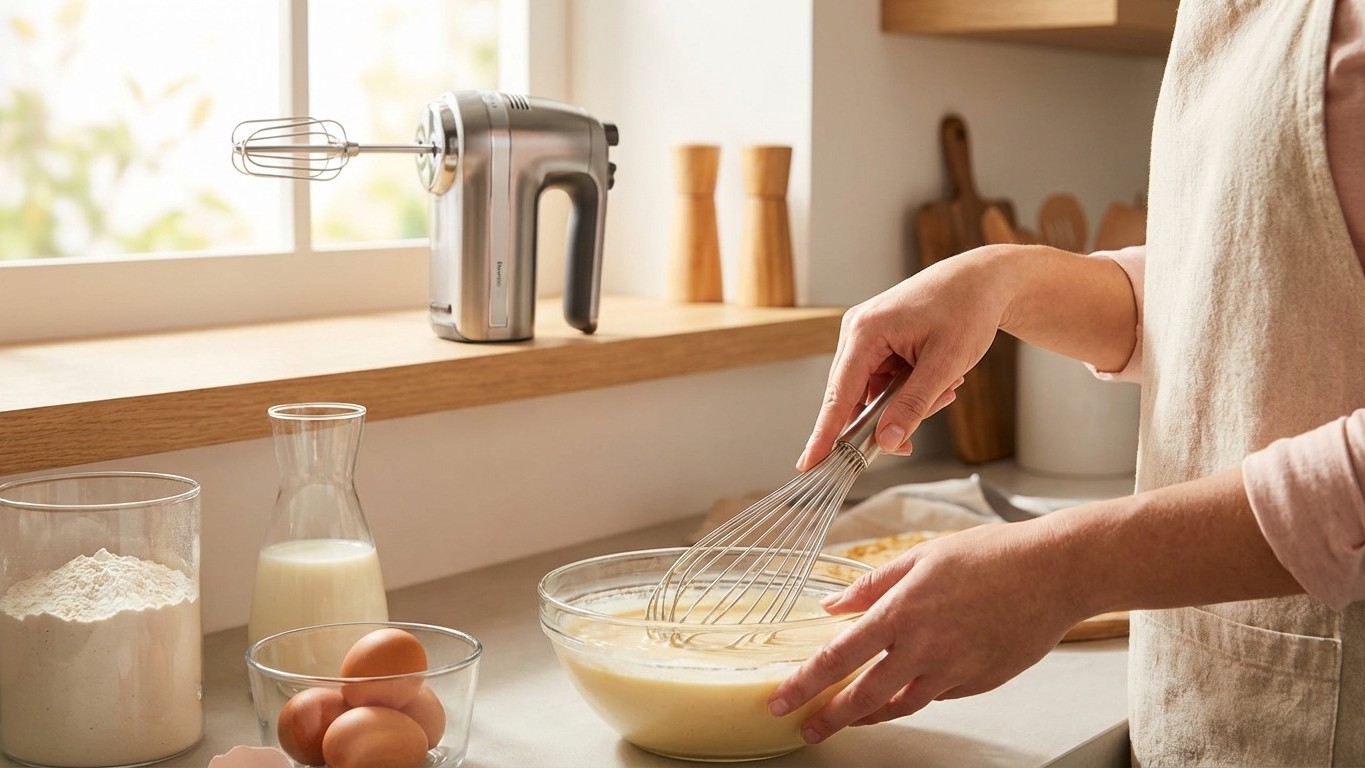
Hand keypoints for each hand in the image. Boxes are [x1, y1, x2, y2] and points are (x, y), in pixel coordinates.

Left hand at [767, 521, 1086, 742]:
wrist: (1054, 573)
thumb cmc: (991, 555)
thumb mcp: (922, 556)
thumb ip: (872, 585)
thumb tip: (832, 604)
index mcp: (901, 612)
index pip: (838, 657)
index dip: (805, 683)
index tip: (782, 699)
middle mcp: (923, 649)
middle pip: (864, 697)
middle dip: (830, 718)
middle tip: (808, 729)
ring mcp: (954, 671)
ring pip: (900, 706)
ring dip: (870, 715)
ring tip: (850, 718)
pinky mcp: (979, 683)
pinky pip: (938, 696)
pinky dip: (916, 695)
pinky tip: (907, 687)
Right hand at [797, 248, 1012, 470]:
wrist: (982, 280)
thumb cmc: (966, 309)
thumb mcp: (945, 365)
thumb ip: (913, 406)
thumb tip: (887, 442)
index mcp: (865, 331)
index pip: (838, 395)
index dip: (824, 434)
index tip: (809, 464)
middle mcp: (857, 332)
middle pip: (855, 398)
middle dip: (889, 418)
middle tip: (919, 428)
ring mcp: (865, 336)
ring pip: (873, 394)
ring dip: (907, 403)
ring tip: (945, 389)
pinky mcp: (877, 341)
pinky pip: (883, 382)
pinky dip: (909, 391)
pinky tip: (938, 382)